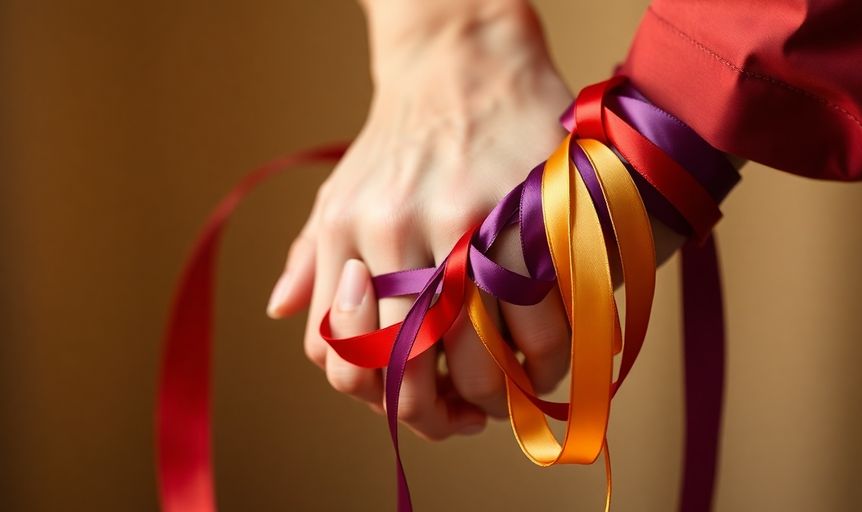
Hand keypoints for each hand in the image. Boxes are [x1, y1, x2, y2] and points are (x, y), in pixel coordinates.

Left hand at [266, 0, 575, 439]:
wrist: (463, 60)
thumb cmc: (401, 138)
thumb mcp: (341, 190)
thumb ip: (313, 255)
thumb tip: (280, 309)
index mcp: (347, 235)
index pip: (349, 360)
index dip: (387, 404)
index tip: (424, 405)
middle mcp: (395, 231)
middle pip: (417, 370)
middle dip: (449, 414)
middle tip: (475, 415)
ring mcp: (465, 221)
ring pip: (484, 354)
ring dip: (506, 393)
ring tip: (518, 387)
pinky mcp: (526, 209)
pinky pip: (541, 315)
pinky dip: (548, 354)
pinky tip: (548, 353)